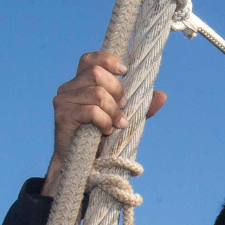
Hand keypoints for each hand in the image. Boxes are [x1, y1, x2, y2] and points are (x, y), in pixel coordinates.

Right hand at [42, 51, 168, 189]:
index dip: (109, 61)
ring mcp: (63, 100)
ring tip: (117, 125)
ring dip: (113, 111)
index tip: (125, 73)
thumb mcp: (124, 119)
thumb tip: (163, 95)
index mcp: (81, 83)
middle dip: (117, 92)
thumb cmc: (100, 139)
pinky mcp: (62, 115)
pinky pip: (91, 111)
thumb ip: (141, 107)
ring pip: (97, 93)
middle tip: (122, 110)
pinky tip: (106, 131)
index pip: (91, 59)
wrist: (81, 166)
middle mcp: (69, 88)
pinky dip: (105, 121)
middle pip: (97, 74)